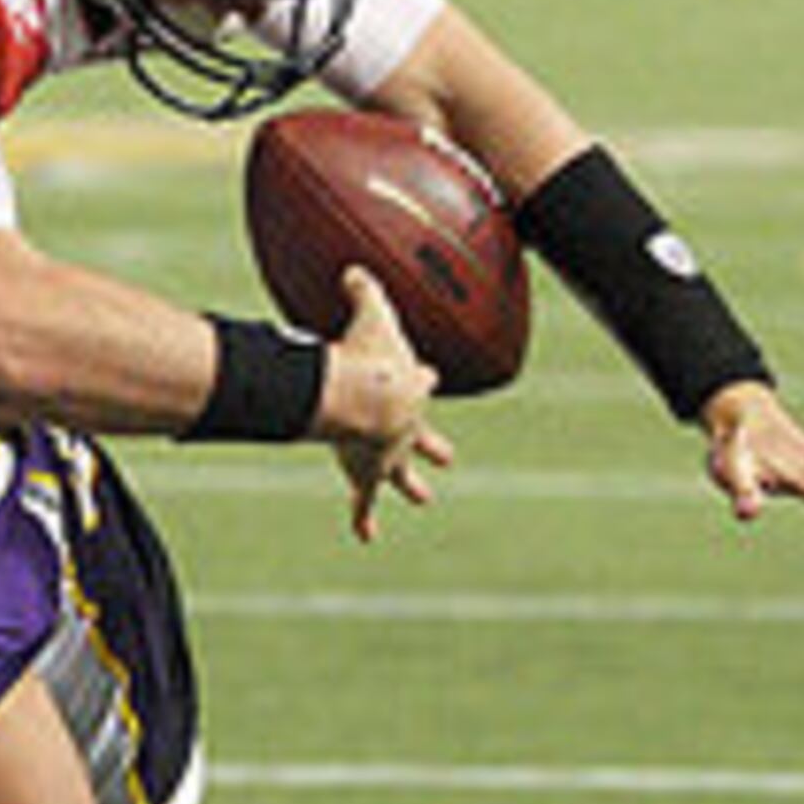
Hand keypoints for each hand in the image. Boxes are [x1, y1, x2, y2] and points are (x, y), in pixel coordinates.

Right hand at [318, 269, 451, 541]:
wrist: (365, 396)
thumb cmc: (369, 353)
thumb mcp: (371, 311)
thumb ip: (364, 287)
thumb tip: (355, 267)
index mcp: (411, 386)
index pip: (422, 380)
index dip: (423, 377)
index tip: (429, 375)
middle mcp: (407, 424)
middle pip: (424, 437)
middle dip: (434, 447)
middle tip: (448, 457)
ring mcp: (389, 452)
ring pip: (402, 474)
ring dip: (411, 486)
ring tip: (424, 497)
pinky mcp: (368, 474)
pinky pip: (364, 502)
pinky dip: (365, 519)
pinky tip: (367, 536)